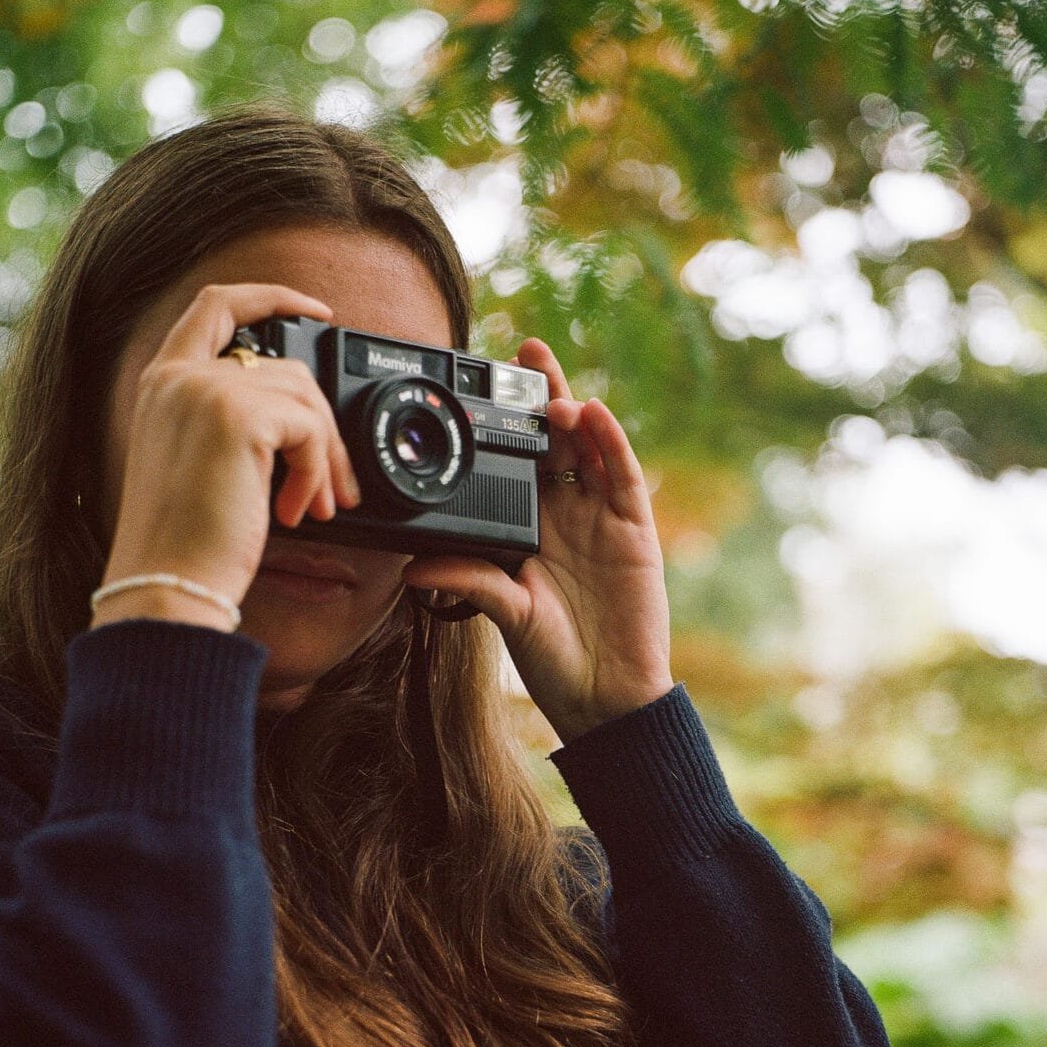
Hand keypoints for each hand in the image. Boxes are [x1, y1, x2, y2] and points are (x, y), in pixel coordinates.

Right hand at [94, 283, 360, 627]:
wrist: (167, 584)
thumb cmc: (185, 545)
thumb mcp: (205, 466)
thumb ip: (238, 425)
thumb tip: (308, 423)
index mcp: (163, 383)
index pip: (217, 306)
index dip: (272, 297)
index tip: (318, 311)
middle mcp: (179, 377)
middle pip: (285, 367)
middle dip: (323, 426)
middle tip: (335, 484)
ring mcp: (205, 391)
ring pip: (305, 397)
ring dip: (324, 458)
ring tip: (312, 507)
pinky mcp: (237, 416)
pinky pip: (310, 428)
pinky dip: (317, 471)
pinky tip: (296, 511)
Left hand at [400, 338, 673, 743]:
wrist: (605, 696)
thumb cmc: (553, 659)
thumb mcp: (504, 613)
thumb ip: (468, 582)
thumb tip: (413, 567)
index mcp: (530, 529)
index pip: (517, 463)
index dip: (505, 426)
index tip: (480, 387)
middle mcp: (566, 516)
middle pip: (556, 442)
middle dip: (542, 396)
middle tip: (524, 350)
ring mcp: (602, 520)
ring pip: (591, 449)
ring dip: (574, 413)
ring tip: (551, 384)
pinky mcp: (634, 532)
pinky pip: (623, 478)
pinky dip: (612, 444)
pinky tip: (594, 415)